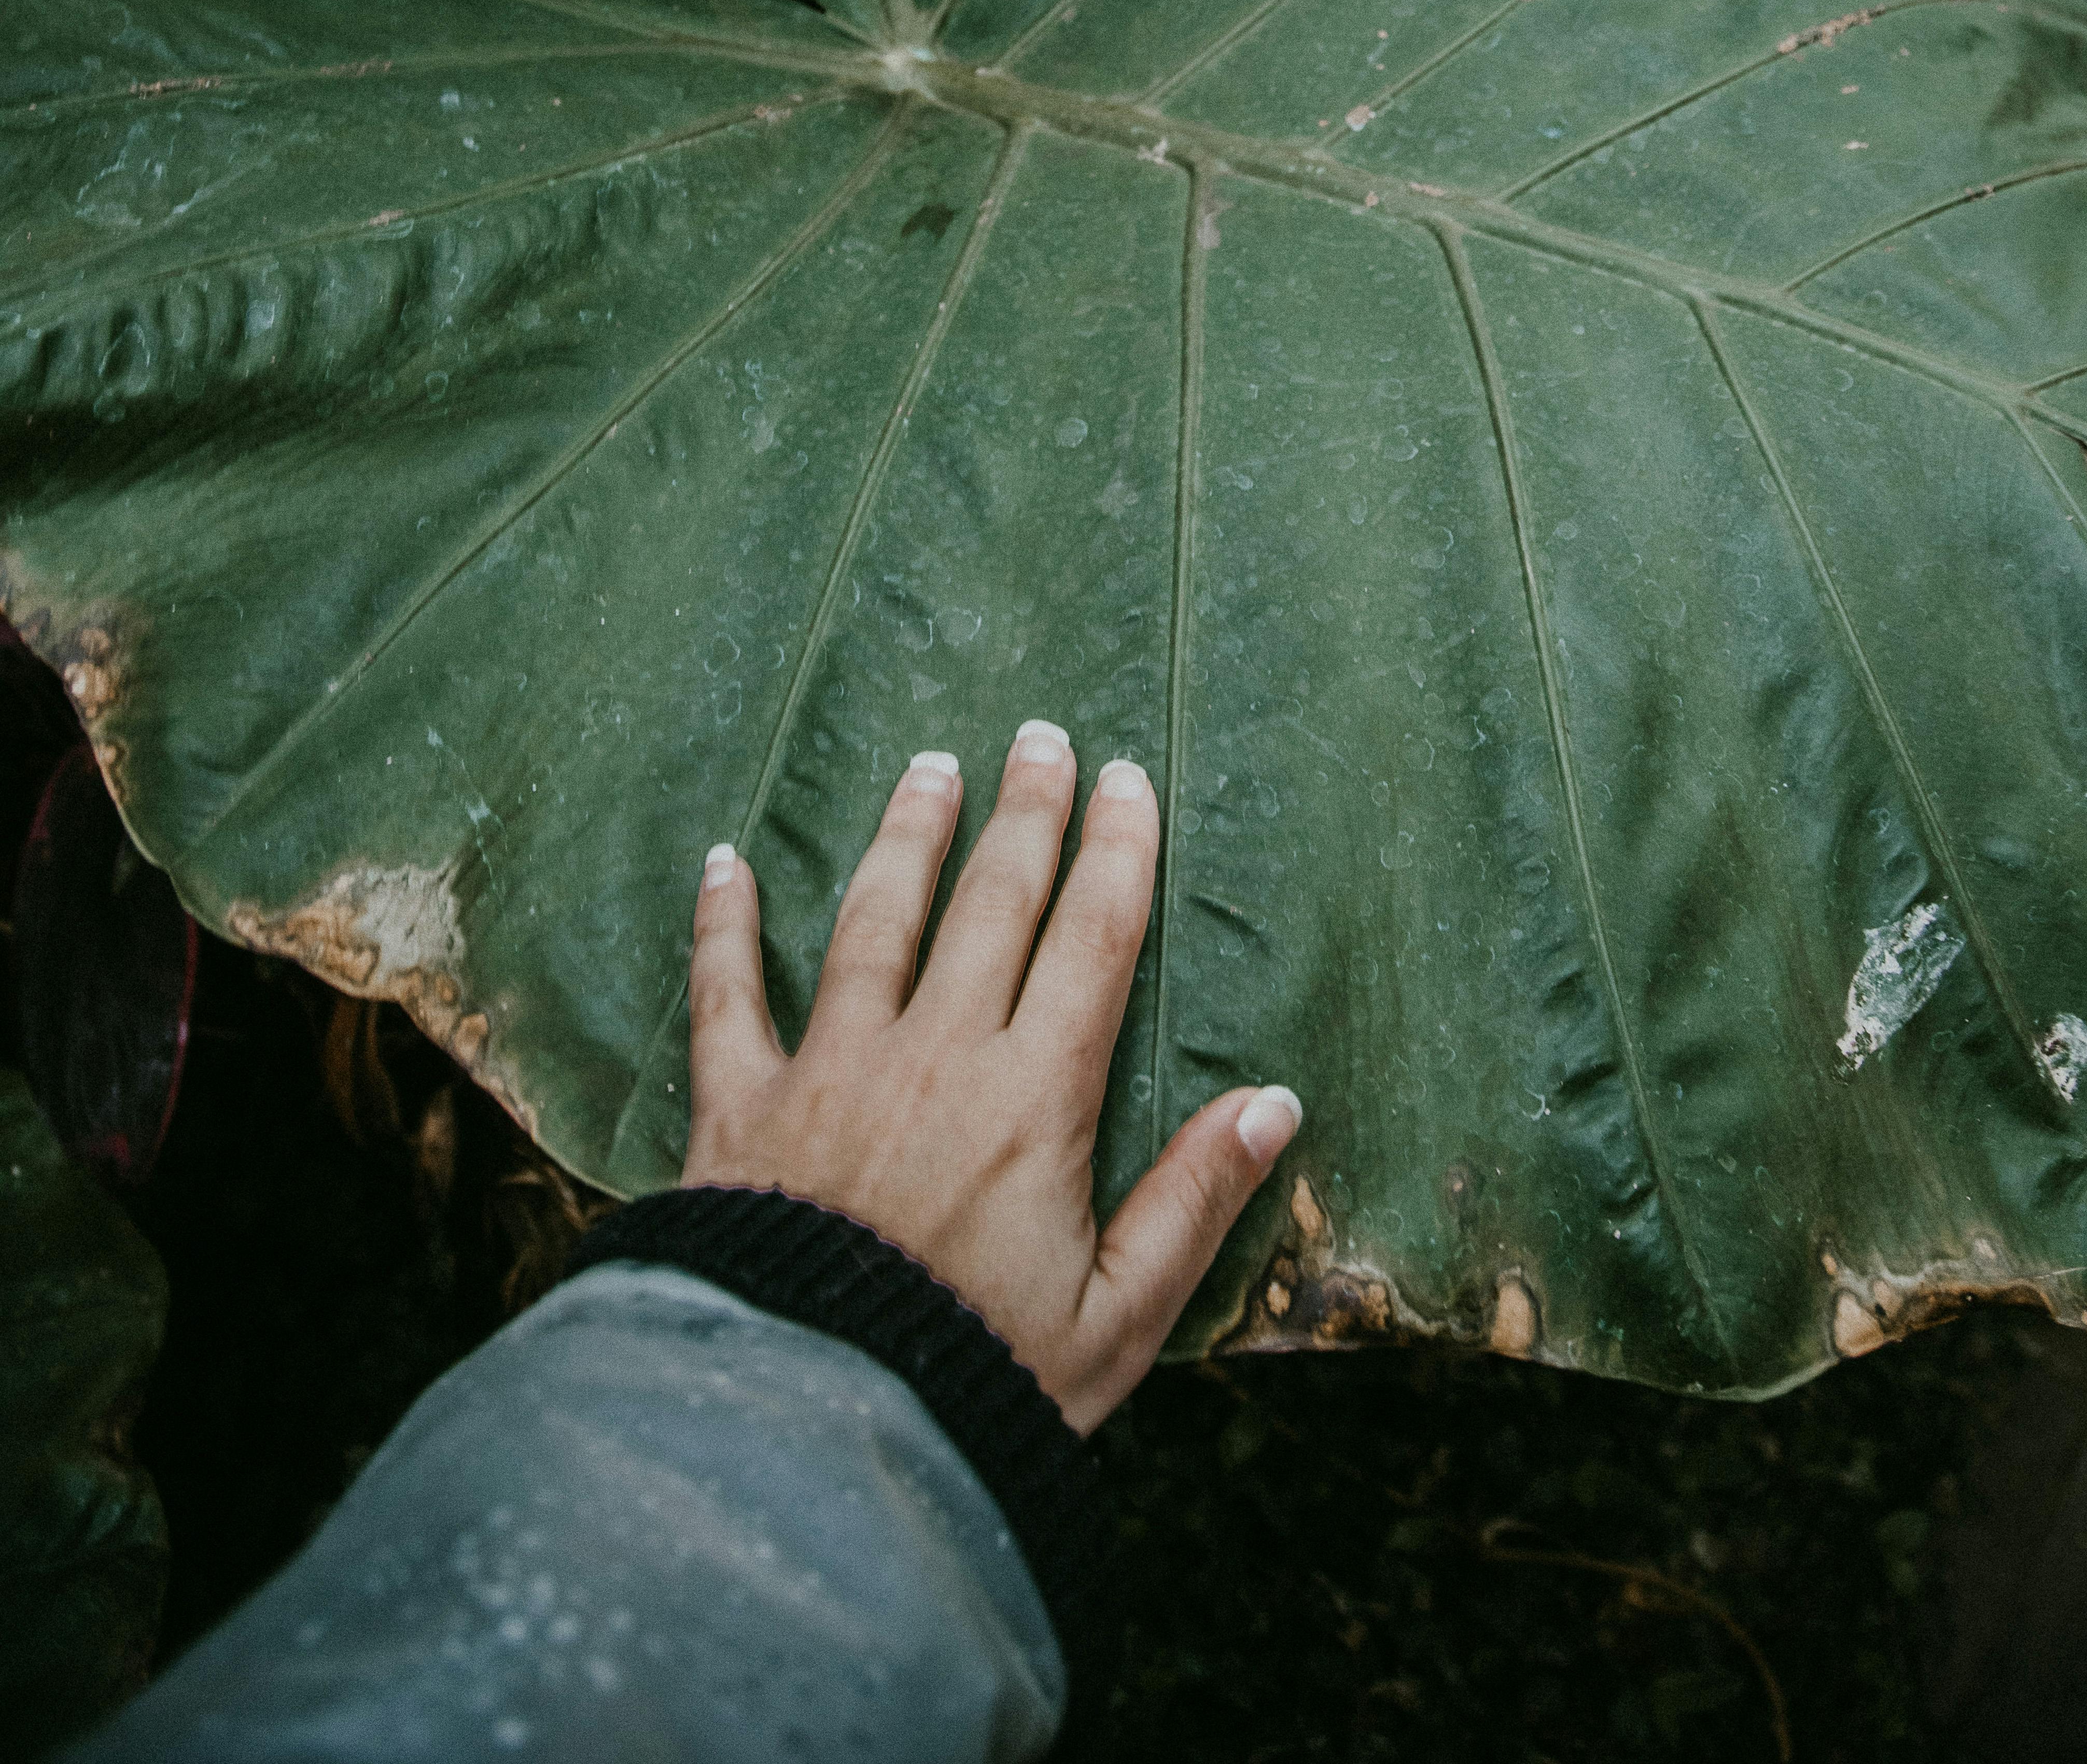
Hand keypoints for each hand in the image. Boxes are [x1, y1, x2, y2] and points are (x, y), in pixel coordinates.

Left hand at [679, 722, 1303, 1432]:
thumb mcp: (1119, 1320)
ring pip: (872, 920)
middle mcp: (935, 1057)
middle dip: (1023, 812)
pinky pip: (725, 996)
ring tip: (928, 768)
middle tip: (1039, 737)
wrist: (811, 1439)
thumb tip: (1274, 1103)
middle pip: (989, 903)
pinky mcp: (740, 1109)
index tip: (1127, 780)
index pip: (1092, 940)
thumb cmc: (980, 1387)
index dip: (1117, 852)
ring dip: (904, 835)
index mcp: (1034, 1099)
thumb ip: (1194, 1203)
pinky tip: (722, 863)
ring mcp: (830, 1071)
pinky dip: (721, 924)